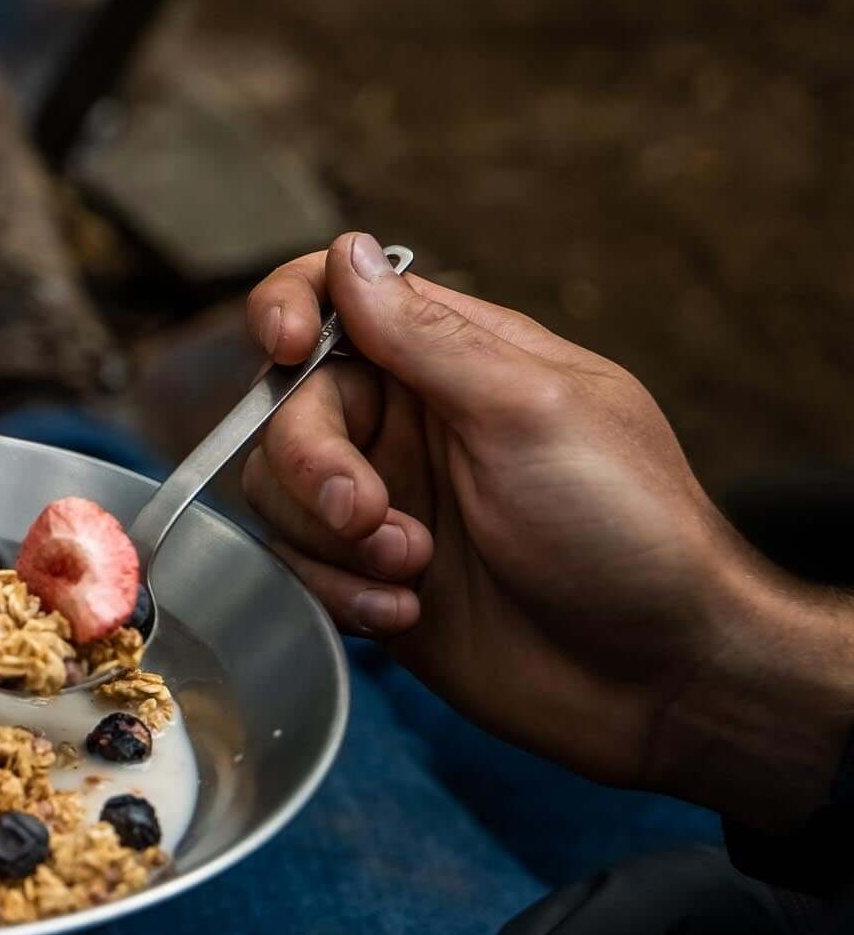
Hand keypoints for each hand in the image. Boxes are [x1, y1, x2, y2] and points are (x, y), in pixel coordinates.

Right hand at [244, 232, 852, 827]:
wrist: (654, 679)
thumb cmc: (626, 532)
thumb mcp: (530, 413)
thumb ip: (429, 340)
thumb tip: (349, 255)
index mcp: (457, 359)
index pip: (339, 296)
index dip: (291, 310)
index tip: (289, 352)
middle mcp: (411, 423)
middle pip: (290, 406)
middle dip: (315, 464)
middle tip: (368, 515)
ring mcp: (386, 502)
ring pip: (280, 491)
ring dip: (329, 538)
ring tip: (411, 571)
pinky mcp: (368, 578)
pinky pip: (296, 566)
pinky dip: (335, 592)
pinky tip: (402, 613)